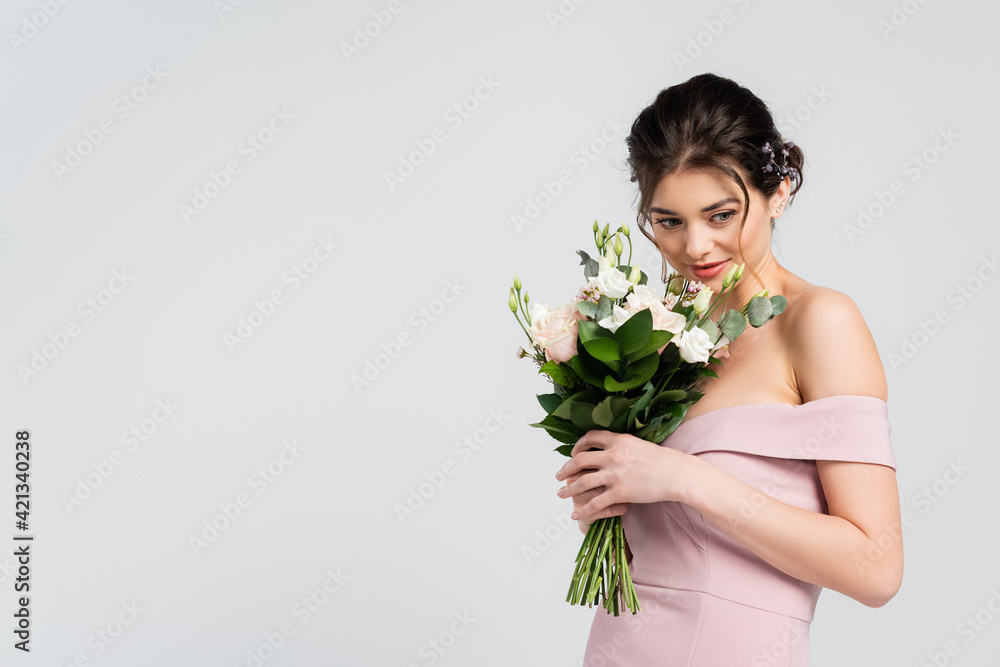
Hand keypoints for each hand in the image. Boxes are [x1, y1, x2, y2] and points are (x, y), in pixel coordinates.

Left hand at [554, 429, 696, 525]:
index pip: (591, 437)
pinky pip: (596, 503)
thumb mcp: (639, 444)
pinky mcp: (620, 492)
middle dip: (566, 468)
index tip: (573, 453)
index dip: (578, 445)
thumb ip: (622, 445)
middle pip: (580, 460)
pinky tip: (576, 514)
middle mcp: (613, 455)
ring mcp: (615, 474)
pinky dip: (583, 510)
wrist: (677, 474)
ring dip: (569, 488)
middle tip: (558, 476)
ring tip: (561, 493)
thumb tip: (610, 448)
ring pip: (583, 482)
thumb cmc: (662, 460)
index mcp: (619, 440)